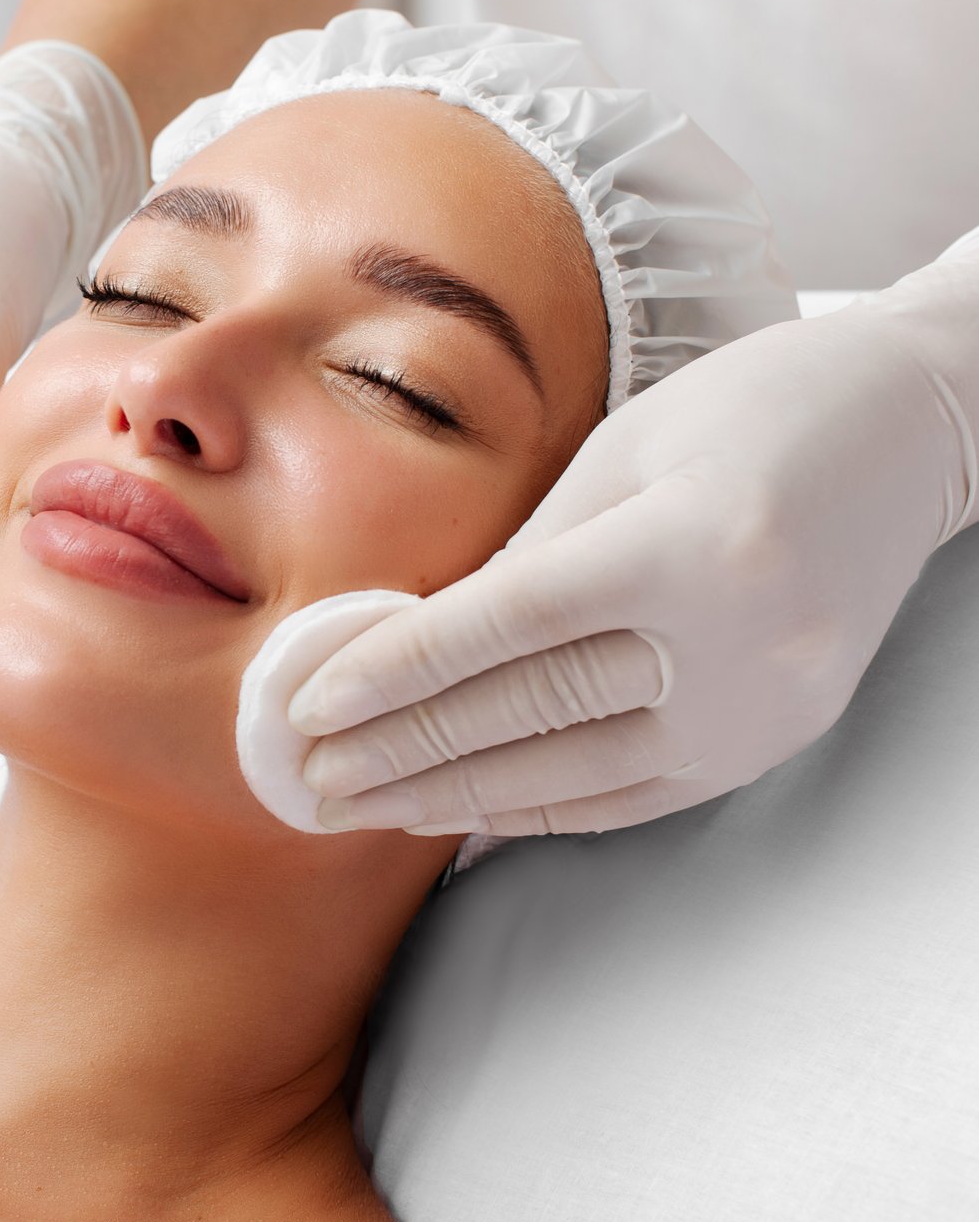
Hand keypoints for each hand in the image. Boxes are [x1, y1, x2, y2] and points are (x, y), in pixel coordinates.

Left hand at [293, 241, 978, 834]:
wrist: (918, 428)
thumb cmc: (756, 408)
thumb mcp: (626, 450)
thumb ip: (524, 551)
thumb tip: (406, 639)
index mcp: (694, 546)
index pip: (511, 625)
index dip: (400, 669)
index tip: (310, 702)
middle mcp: (742, 642)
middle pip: (534, 711)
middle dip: (403, 750)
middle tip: (303, 775)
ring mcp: (768, 705)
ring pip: (579, 774)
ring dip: (453, 797)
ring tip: (355, 805)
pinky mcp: (777, 738)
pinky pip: (636, 796)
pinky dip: (539, 808)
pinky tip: (457, 814)